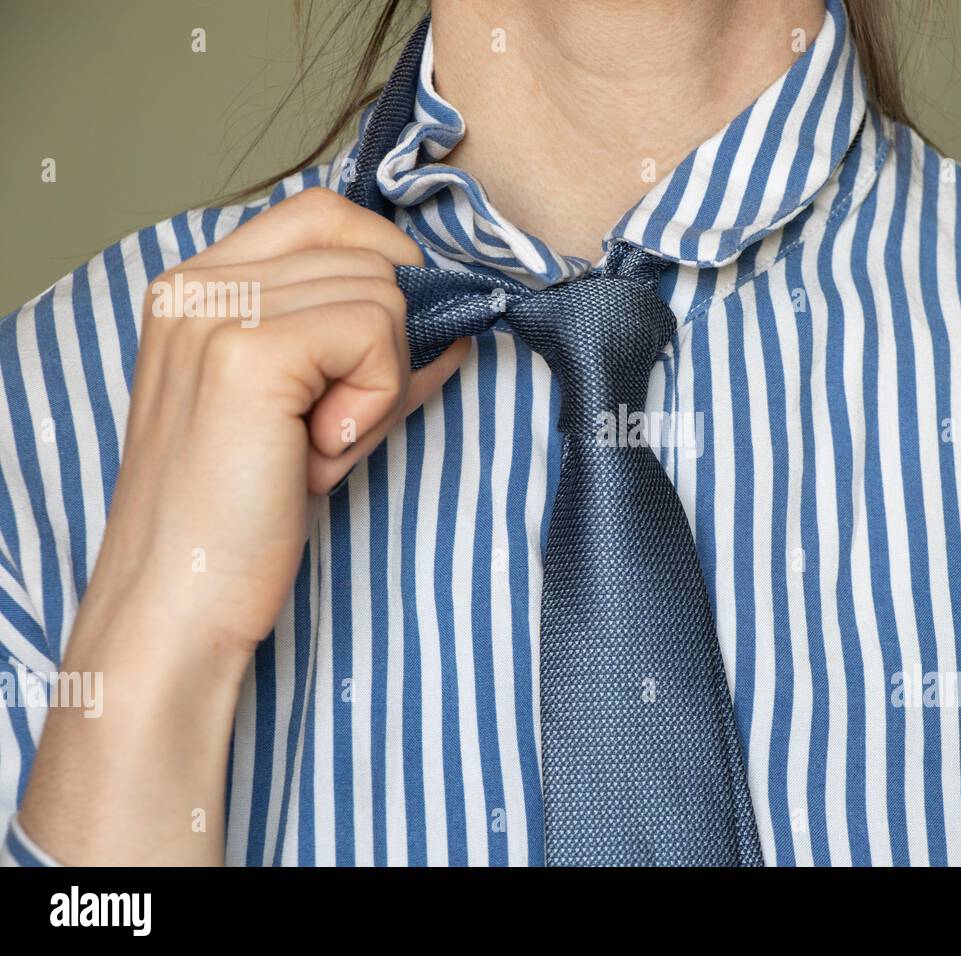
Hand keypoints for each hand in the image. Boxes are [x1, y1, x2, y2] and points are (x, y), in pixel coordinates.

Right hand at [94, 186, 468, 656]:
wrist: (184, 600)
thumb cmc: (246, 513)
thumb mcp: (313, 407)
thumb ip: (370, 347)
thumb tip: (457, 319)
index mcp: (198, 284)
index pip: (328, 215)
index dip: (387, 270)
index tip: (385, 354)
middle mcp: (195, 280)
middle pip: (368, 254)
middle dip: (387, 348)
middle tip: (336, 428)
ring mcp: (215, 310)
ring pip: (383, 294)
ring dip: (380, 383)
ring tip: (317, 445)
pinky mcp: (245, 352)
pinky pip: (376, 333)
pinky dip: (375, 400)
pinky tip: (322, 453)